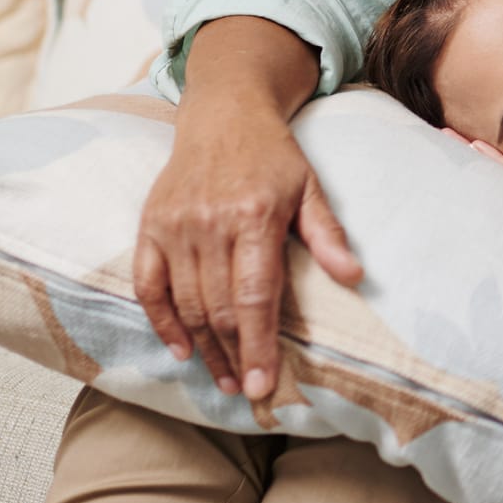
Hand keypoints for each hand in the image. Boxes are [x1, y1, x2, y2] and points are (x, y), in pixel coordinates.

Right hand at [135, 98, 360, 399]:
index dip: (259, 344)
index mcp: (254, 216)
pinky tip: (182, 350)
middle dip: (234, 355)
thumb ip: (328, 235)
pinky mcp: (150, 226)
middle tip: (249, 389)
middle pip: (218, 308)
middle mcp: (209, 224)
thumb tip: (354, 277)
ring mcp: (174, 226)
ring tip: (225, 377)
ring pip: (185, 304)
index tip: (266, 383)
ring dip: (204, 348)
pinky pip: (148, 286)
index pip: (254, 296)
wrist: (223, 113)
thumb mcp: (310, 187)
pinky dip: (162, 322)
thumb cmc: (273, 156)